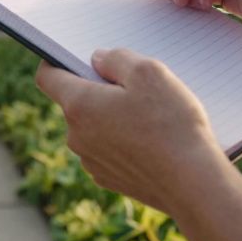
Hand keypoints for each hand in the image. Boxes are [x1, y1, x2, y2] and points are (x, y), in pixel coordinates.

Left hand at [35, 48, 227, 215]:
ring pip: (93, 127)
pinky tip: (151, 140)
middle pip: (76, 101)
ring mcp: (91, 161)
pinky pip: (108, 150)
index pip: (47, 77)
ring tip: (149, 115)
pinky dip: (122, 141)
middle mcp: (76, 136)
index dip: (56, 60)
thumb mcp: (149, 71)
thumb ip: (116, 58)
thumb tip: (97, 59)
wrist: (194, 185)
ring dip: (111, 117)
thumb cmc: (172, 124)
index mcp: (79, 105)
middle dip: (97, 90)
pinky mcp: (109, 179)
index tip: (74, 55)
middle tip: (133, 86)